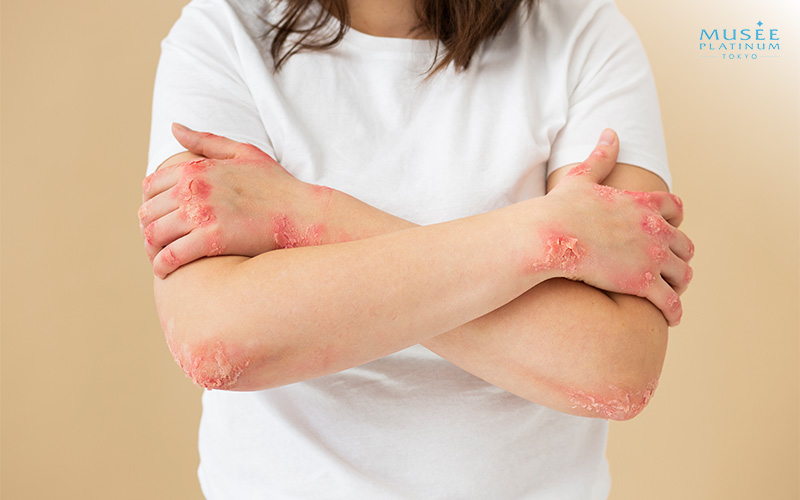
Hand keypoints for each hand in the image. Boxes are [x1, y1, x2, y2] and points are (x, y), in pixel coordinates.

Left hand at [138, 124, 329, 278]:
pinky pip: (172, 256)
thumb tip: (174, 127)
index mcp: (196, 167)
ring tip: (159, 258)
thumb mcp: (242, 152)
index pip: (151, 186)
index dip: (150, 204)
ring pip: (155, 235)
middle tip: (157, 243)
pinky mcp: (213, 239)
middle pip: (148, 212)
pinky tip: (165, 271)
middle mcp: (194, 188)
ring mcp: (202, 214)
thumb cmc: (275, 185)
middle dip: (148, 229)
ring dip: (151, 250)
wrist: (301, 213)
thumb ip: (205, 140)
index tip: (158, 218)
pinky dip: (162, 266)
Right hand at [541, 129, 693, 324]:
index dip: (674, 220)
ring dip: (679, 284)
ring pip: (683, 274)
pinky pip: (671, 302)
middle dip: (679, 256)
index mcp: (642, 203)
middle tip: (670, 268)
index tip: (669, 230)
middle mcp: (654, 229)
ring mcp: (652, 256)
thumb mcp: (582, 177)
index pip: (675, 208)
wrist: (551, 236)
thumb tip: (610, 132)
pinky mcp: (644, 282)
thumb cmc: (560, 209)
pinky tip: (670, 317)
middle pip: (684, 244)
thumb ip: (601, 157)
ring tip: (671, 294)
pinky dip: (674, 310)